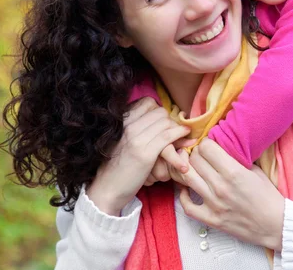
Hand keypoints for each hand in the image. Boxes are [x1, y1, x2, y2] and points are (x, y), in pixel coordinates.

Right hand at [86, 98, 190, 215]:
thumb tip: (159, 117)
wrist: (106, 189)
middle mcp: (127, 126)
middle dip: (170, 121)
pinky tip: (186, 138)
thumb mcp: (122, 140)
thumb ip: (135, 127)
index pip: (147, 102)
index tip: (164, 123)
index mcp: (121, 121)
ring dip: (178, 129)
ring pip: (165, 122)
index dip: (159, 111)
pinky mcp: (145, 153)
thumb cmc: (116, 166)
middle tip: (175, 132)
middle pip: (159, 112)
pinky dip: (180, 135)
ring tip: (184, 136)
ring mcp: (136, 138)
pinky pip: (167, 136)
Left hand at [175, 139, 284, 250]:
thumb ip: (235, 157)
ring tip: (192, 167)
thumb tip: (219, 144)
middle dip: (196, 153)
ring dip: (187, 169)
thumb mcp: (255, 170)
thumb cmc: (268, 196)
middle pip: (194, 160)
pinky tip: (187, 188)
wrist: (276, 225)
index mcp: (234, 172)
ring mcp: (214, 204)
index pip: (206, 147)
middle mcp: (221, 187)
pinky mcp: (211, 220)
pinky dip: (183, 195)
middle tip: (201, 154)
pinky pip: (187, 206)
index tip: (209, 144)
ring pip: (187, 177)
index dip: (206, 142)